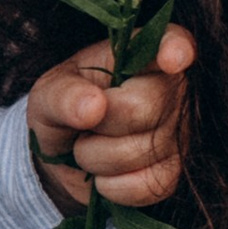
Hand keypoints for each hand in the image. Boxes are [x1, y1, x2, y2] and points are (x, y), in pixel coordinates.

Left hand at [25, 29, 195, 211]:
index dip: (176, 49)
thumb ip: (64, 94)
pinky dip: (112, 186)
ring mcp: (178, 133)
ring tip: (88, 146)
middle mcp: (171, 89)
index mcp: (142, 55)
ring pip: (142, 152)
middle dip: (99, 124)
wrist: (63, 156)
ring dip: (97, 157)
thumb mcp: (49, 93)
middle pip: (144, 108)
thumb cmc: (64, 108)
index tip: (171, 59)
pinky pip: (147, 185)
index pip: (173, 42)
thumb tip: (93, 107)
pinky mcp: (172, 173)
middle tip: (84, 123)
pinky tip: (102, 175)